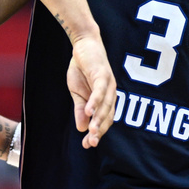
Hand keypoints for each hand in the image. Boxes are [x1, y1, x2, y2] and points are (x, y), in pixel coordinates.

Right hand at [66, 33, 116, 148]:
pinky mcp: (102, 73)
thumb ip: (81, 109)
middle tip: (90, 143)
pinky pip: (100, 90)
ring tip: (91, 132)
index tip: (87, 144)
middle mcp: (110, 93)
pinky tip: (90, 112)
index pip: (104, 119)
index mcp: (106, 98)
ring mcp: (108, 83)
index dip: (97, 132)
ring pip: (105, 105)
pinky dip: (95, 101)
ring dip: (98, 119)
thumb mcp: (77, 92)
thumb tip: (82, 128)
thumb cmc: (82, 68)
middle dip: (99, 130)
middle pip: (107, 115)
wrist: (83, 45)